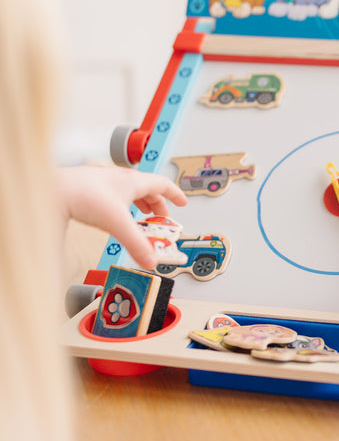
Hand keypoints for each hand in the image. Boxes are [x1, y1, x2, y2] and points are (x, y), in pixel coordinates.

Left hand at [57, 165, 187, 268]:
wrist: (53, 190)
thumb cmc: (84, 197)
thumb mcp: (118, 225)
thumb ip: (136, 245)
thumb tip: (151, 262)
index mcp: (133, 182)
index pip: (163, 184)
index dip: (176, 194)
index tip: (182, 203)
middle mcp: (120, 178)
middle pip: (147, 188)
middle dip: (157, 204)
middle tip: (160, 217)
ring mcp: (104, 181)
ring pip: (129, 190)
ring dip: (140, 202)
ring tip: (140, 216)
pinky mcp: (90, 186)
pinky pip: (114, 193)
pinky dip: (122, 203)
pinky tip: (114, 214)